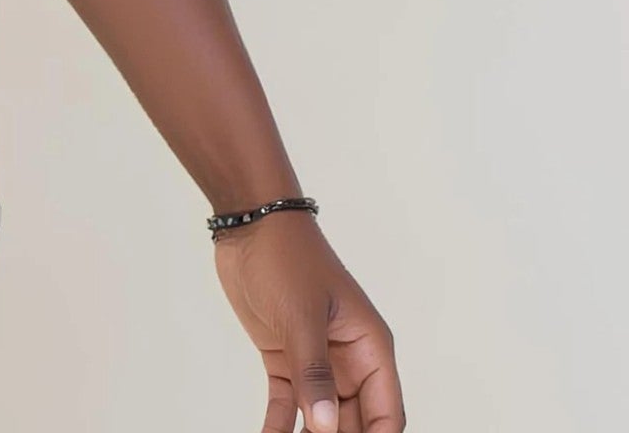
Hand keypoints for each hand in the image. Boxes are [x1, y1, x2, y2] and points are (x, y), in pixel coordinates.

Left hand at [212, 211, 403, 431]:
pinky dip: (279, 427)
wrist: (248, 223)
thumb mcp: (302, 315)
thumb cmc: (287, 256)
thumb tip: (325, 427)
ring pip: (321, 418)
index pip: (386, 415)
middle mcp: (348, 361)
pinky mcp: (283, 359)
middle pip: (355, 423)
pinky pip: (286, 405)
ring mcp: (315, 361)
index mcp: (369, 348)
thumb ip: (312, 373)